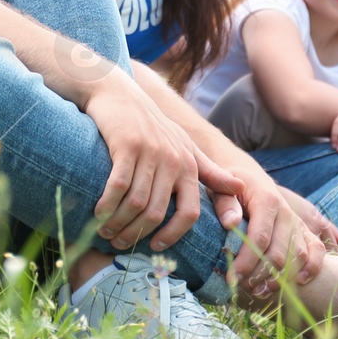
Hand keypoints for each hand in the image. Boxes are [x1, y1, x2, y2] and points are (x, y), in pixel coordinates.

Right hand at [83, 73, 244, 251]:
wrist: (118, 92)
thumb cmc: (151, 125)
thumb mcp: (185, 145)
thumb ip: (210, 171)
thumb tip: (240, 189)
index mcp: (190, 165)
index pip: (190, 213)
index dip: (173, 235)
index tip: (155, 246)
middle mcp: (173, 159)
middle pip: (157, 212)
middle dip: (136, 234)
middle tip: (119, 245)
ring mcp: (150, 151)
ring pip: (136, 203)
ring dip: (118, 224)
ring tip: (105, 233)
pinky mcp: (126, 144)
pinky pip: (117, 185)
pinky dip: (107, 205)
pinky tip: (98, 213)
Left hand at [224, 179, 337, 297]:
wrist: (248, 175)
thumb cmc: (230, 187)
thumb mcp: (221, 189)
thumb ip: (225, 204)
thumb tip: (230, 223)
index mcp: (266, 200)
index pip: (259, 238)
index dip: (246, 262)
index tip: (231, 278)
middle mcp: (286, 212)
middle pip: (278, 252)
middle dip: (259, 275)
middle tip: (240, 287)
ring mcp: (297, 222)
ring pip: (297, 256)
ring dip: (281, 278)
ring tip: (259, 291)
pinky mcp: (303, 229)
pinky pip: (316, 249)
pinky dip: (312, 267)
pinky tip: (298, 282)